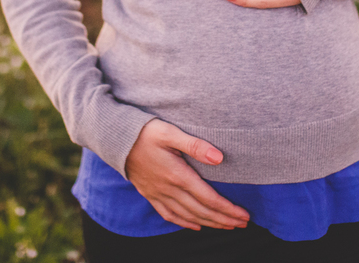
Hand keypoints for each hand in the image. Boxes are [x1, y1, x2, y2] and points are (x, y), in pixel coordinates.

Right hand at [124, 119, 249, 230]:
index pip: (208, 198)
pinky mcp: (150, 194)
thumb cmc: (144, 132)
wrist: (115, 139)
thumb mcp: (170, 132)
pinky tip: (196, 225)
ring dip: (209, 223)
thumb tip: (219, 158)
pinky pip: (169, 215)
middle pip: (201, 211)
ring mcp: (158, 194)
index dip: (227, 209)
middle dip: (224, 219)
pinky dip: (185, 222)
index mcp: (178, 175)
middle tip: (242, 223)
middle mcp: (169, 189)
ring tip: (226, 226)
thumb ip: (195, 145)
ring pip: (188, 216)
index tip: (244, 215)